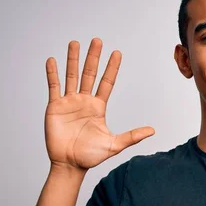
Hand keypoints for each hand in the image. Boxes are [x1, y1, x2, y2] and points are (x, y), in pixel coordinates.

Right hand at [44, 38, 154, 169]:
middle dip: (93, 57)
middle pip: (89, 73)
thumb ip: (132, 136)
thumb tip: (152, 130)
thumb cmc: (91, 156)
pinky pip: (54, 86)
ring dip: (73, 59)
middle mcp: (84, 101)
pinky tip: (53, 60)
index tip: (117, 53)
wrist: (70, 164)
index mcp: (98, 107)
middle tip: (97, 40)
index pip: (106, 82)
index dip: (112, 68)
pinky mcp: (54, 107)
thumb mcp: (115, 144)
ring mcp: (69, 102)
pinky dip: (53, 73)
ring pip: (71, 75)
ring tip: (75, 43)